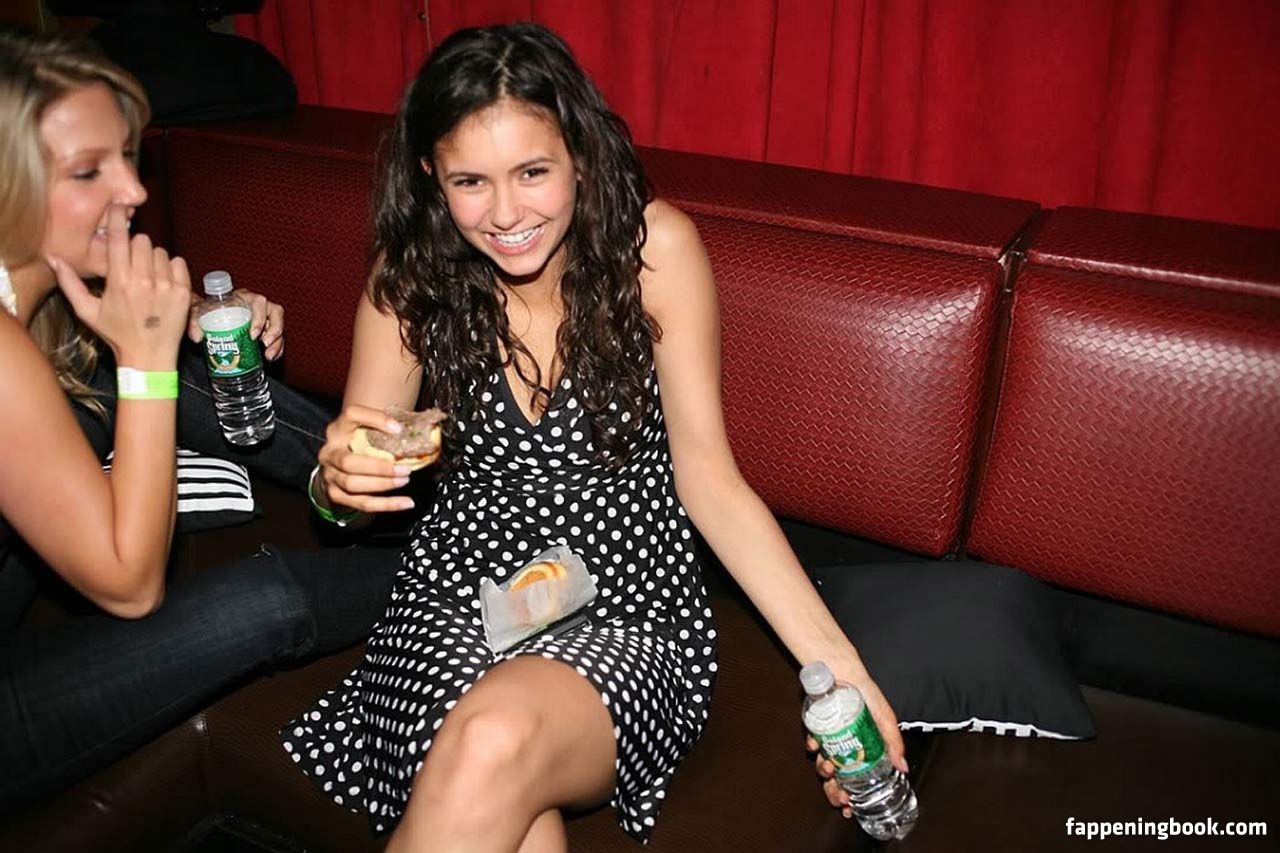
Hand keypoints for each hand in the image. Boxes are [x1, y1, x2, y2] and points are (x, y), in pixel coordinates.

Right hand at [49, 205, 190, 369]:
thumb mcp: (87, 311)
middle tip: (134, 263)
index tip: (118, 206)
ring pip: (160, 251)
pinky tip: (163, 283)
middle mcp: (143, 281)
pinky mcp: (182, 292)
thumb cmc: (116, 334)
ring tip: (148, 279)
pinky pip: (178, 263)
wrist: (149, 357)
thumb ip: (69, 283)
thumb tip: (53, 259)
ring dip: (154, 260)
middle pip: (142, 241)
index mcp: (118, 282)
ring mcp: (165, 286)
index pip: (118, 239)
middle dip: (136, 247)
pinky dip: (172, 268)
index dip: (117, 219)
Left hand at [188, 287, 283, 359]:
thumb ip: (195, 321)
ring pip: (279, 326)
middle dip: (274, 330)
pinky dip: (277, 349)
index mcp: (244, 297)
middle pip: (275, 313)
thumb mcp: (198, 312)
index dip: (259, 318)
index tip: (252, 334)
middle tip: (264, 343)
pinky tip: (270, 357)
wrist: (207, 317)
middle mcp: (257, 306)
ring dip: (277, 342)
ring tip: (268, 355)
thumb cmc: (206, 310)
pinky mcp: (266, 331)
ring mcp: (264, 318)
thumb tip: (197, 337)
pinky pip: (278, 338)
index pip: (259, 302)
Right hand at [316, 404, 416, 513]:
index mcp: (338, 429)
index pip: (352, 415)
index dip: (374, 419)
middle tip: (405, 469)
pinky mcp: (336, 495)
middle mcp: (329, 452)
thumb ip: (386, 427)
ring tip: (404, 481)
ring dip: (382, 484)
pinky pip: (362, 503)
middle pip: (349, 462)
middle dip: (379, 468)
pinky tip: (404, 503)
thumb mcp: (367, 428)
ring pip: (353, 484)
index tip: (397, 428)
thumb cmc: (358, 442)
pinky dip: (386, 505)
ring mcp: (330, 475)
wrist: (337, 463)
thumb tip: (420, 432)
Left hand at [807, 675, 907, 820]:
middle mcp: (843, 747)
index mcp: (861, 750)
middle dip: (835, 790)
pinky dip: (813, 746)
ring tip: (830, 766)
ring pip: (822, 764)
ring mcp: (828, 739)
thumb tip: (904, 767)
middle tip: (839, 793)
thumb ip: (894, 742)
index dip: (850, 795)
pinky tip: (816, 744)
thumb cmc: (866, 693)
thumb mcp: (885, 719)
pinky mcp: (815, 728)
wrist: (844, 670)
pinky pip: (812, 743)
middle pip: (836, 778)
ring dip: (824, 770)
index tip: (849, 806)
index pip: (854, 779)